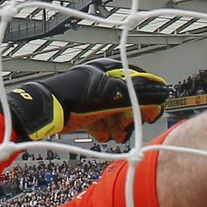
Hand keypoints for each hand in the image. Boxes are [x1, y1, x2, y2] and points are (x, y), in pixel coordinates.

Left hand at [0, 58, 168, 142]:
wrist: (43, 111)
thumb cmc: (76, 97)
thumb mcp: (111, 95)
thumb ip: (138, 94)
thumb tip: (163, 92)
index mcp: (109, 71)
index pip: (139, 83)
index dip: (148, 100)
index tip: (150, 115)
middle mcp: (101, 82)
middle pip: (126, 101)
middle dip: (130, 117)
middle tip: (128, 128)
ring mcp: (90, 98)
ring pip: (113, 113)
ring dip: (117, 126)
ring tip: (115, 135)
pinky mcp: (81, 113)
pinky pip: (99, 121)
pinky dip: (102, 129)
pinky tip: (101, 135)